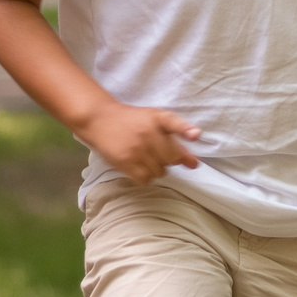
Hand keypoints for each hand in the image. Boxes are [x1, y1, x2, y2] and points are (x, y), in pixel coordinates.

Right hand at [76, 102, 202, 181]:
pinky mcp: (125, 161)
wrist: (101, 120)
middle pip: (171, 158)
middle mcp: (148, 132)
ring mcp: (136, 148)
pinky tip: (139, 166)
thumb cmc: (133, 121)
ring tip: (146, 158)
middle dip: (169, 160)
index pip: (174, 123)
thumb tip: (194, 162)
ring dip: (157, 169)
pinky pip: (145, 179)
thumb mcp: (155, 117)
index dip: (186, 130)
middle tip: (158, 154)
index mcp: (157, 118)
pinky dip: (145, 176)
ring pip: (160, 171)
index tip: (195, 136)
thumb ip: (177, 134)